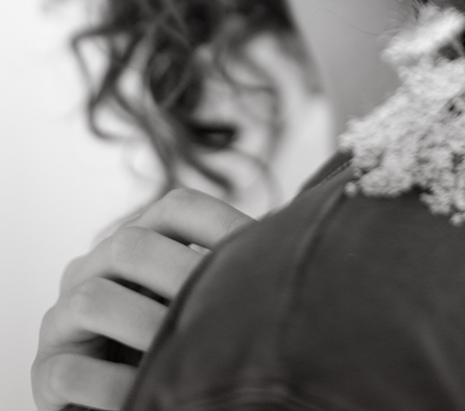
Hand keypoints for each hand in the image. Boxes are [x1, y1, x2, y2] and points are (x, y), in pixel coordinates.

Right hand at [32, 187, 252, 410]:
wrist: (119, 399)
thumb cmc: (173, 345)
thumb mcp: (197, 302)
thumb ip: (225, 277)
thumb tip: (284, 252)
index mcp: (136, 239)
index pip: (176, 208)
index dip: (220, 222)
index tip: (262, 247)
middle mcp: (93, 267)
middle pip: (131, 245)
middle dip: (182, 276)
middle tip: (228, 311)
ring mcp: (63, 317)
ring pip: (93, 299)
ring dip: (144, 327)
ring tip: (185, 355)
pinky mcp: (45, 371)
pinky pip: (69, 370)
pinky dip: (109, 385)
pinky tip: (144, 397)